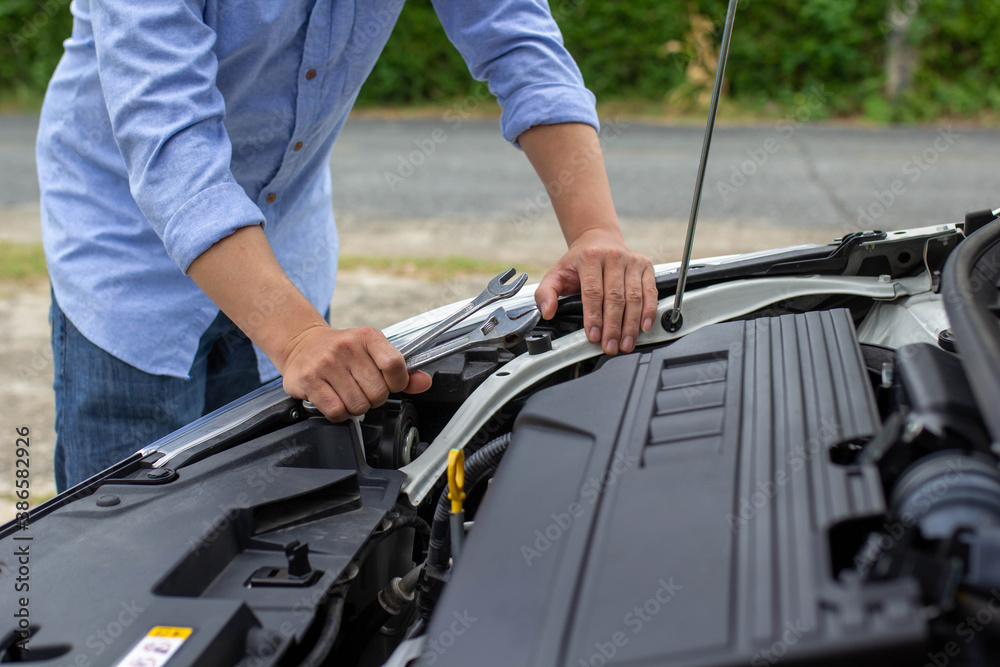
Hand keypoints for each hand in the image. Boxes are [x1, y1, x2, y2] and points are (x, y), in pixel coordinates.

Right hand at [279, 325, 431, 421]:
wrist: (302, 344)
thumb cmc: (343, 351)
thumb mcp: (373, 351)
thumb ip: (401, 370)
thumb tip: (424, 382)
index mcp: (368, 336)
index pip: (395, 366)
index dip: (397, 383)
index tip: (389, 383)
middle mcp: (346, 346)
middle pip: (378, 392)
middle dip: (373, 398)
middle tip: (362, 388)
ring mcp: (325, 363)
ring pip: (358, 405)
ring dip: (355, 407)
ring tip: (347, 393)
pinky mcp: (308, 379)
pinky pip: (336, 411)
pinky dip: (339, 413)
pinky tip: (335, 399)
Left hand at [535, 229, 657, 354]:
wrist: (599, 240)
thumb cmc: (579, 261)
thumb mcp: (556, 273)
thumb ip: (546, 293)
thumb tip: (547, 312)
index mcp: (589, 257)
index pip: (593, 291)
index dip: (594, 316)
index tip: (593, 336)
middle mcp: (613, 257)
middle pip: (615, 297)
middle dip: (613, 326)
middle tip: (610, 346)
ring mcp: (632, 261)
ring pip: (634, 297)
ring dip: (631, 324)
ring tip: (626, 343)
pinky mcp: (646, 266)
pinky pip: (650, 291)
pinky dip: (649, 311)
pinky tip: (644, 326)